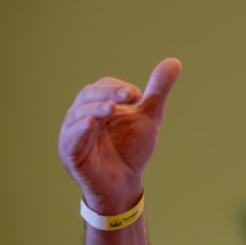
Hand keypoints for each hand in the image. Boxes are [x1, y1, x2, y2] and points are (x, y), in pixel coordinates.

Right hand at [58, 58, 181, 213]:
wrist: (125, 183)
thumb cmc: (132, 148)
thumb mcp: (149, 116)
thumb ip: (158, 91)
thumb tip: (174, 61)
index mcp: (98, 104)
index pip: (103, 86)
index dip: (118, 88)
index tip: (137, 95)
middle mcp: (81, 116)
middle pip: (87, 95)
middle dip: (108, 93)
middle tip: (130, 95)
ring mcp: (73, 134)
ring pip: (77, 114)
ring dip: (95, 108)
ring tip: (112, 108)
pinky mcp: (70, 154)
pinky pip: (70, 139)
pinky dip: (80, 129)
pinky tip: (92, 123)